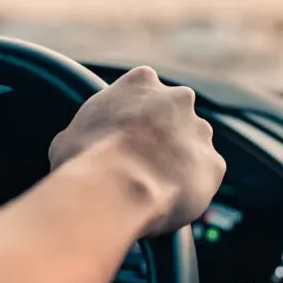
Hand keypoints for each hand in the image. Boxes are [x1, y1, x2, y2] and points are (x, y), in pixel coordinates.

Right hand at [48, 66, 224, 234]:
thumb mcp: (68, 136)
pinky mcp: (214, 164)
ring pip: (193, 144)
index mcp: (141, 82)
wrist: (117, 186)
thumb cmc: (85, 158)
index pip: (143, 89)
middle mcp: (178, 98)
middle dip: (163, 135)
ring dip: (179, 161)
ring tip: (153, 187)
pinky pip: (203, 177)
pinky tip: (168, 200)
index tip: (124, 134)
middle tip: (141, 162)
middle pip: (174, 114)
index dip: (132, 115)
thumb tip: (76, 147)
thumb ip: (87, 131)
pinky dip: (190, 188)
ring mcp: (200, 130)